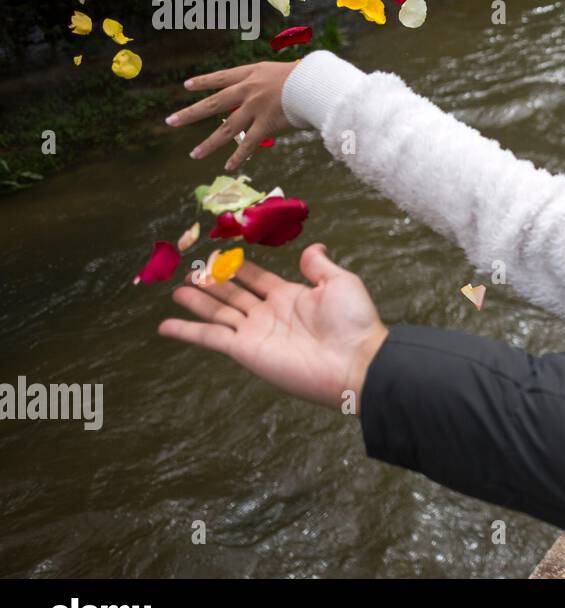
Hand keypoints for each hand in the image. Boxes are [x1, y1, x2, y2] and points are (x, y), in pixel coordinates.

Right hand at [159, 244, 387, 412]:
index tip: (221, 256)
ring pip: (218, 312)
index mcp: (291, 297)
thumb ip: (319, 266)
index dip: (240, 268)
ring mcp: (255, 333)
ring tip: (177, 290)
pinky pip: (209, 338)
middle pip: (233, 294)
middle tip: (191, 272)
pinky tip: (165, 325)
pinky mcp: (245, 350)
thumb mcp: (340, 283)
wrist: (355, 360)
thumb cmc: (353, 322)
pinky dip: (187, 331)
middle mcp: (269, 314)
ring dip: (197, 302)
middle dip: (213, 283)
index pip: (257, 279)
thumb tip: (313, 247)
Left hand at [166, 61, 296, 170]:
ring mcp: (254, 108)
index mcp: (253, 73)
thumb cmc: (309, 76)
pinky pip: (249, 143)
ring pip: (226, 129)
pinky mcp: (265, 124)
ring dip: (209, 143)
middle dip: (191, 113)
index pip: (222, 77)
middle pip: (214, 103)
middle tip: (171, 121)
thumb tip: (273, 97)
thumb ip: (273, 84)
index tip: (187, 85)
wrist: (315, 83)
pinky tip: (228, 166)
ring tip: (194, 154)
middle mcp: (249, 90)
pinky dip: (239, 156)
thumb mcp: (285, 72)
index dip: (205, 81)